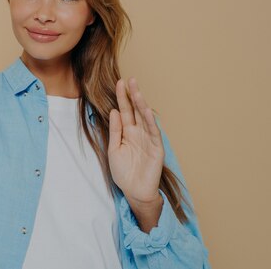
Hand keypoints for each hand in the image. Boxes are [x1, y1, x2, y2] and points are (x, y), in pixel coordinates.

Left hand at [108, 77, 164, 204]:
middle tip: (129, 80)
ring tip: (137, 91)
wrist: (134, 192)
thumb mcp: (113, 149)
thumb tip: (114, 111)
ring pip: (145, 118)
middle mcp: (138, 133)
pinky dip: (150, 122)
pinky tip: (146, 111)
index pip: (125, 111)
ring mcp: (148, 139)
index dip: (122, 98)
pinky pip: (154, 133)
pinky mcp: (157, 148)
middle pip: (135, 111)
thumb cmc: (124, 172)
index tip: (119, 83)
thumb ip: (115, 131)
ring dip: (141, 105)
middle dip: (132, 95)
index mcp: (127, 133)